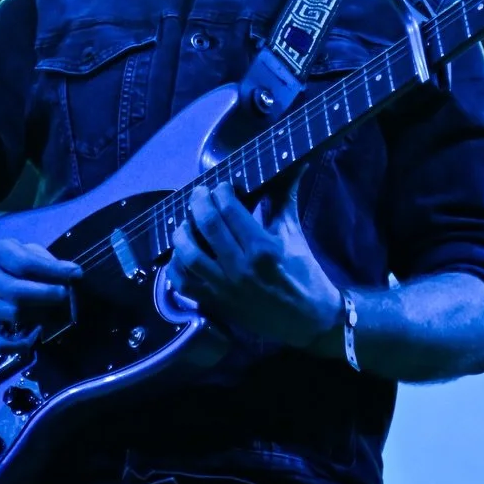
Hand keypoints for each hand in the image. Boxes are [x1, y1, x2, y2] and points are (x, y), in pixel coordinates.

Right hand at [0, 239, 81, 349]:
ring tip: (58, 312)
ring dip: (41, 315)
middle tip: (65, 295)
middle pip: (16, 291)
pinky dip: (21, 344)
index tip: (76, 274)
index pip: (25, 262)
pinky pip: (1, 343)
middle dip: (46, 294)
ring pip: (13, 315)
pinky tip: (37, 334)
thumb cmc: (8, 265)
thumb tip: (73, 275)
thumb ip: (46, 261)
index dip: (53, 270)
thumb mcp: (23, 251)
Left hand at [168, 179, 341, 350]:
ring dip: (182, 233)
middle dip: (198, 203)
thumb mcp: (294, 234)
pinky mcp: (215, 303)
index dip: (220, 191)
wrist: (308, 320)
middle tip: (198, 194)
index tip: (220, 186)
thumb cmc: (304, 273)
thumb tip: (297, 164)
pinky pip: (184, 283)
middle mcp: (240, 267)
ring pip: (189, 255)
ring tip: (184, 222)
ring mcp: (224, 287)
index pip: (230, 210)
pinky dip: (176, 267)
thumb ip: (285, 198)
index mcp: (263, 248)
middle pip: (208, 226)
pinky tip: (179, 253)